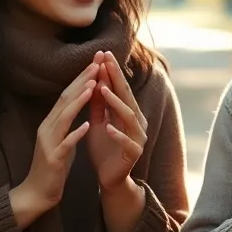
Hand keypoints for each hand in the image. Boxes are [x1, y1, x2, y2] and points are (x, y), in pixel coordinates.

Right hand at [9, 63, 95, 228]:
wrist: (37, 193)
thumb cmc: (53, 165)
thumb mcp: (62, 138)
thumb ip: (67, 120)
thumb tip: (78, 100)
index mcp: (50, 122)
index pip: (67, 94)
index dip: (81, 77)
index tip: (96, 63)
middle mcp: (47, 128)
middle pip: (65, 99)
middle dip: (82, 80)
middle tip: (97, 63)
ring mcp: (49, 143)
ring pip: (64, 117)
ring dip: (78, 101)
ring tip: (92, 86)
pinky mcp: (53, 159)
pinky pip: (65, 144)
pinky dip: (76, 133)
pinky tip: (87, 125)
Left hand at [85, 50, 147, 194]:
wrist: (110, 178)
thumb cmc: (104, 148)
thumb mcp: (98, 122)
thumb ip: (98, 104)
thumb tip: (93, 79)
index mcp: (128, 112)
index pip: (120, 88)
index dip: (112, 71)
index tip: (102, 54)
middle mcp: (137, 122)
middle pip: (126, 96)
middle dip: (116, 78)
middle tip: (106, 61)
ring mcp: (138, 137)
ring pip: (129, 116)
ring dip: (116, 102)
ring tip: (103, 89)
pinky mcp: (134, 153)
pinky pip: (127, 142)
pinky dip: (118, 134)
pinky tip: (108, 127)